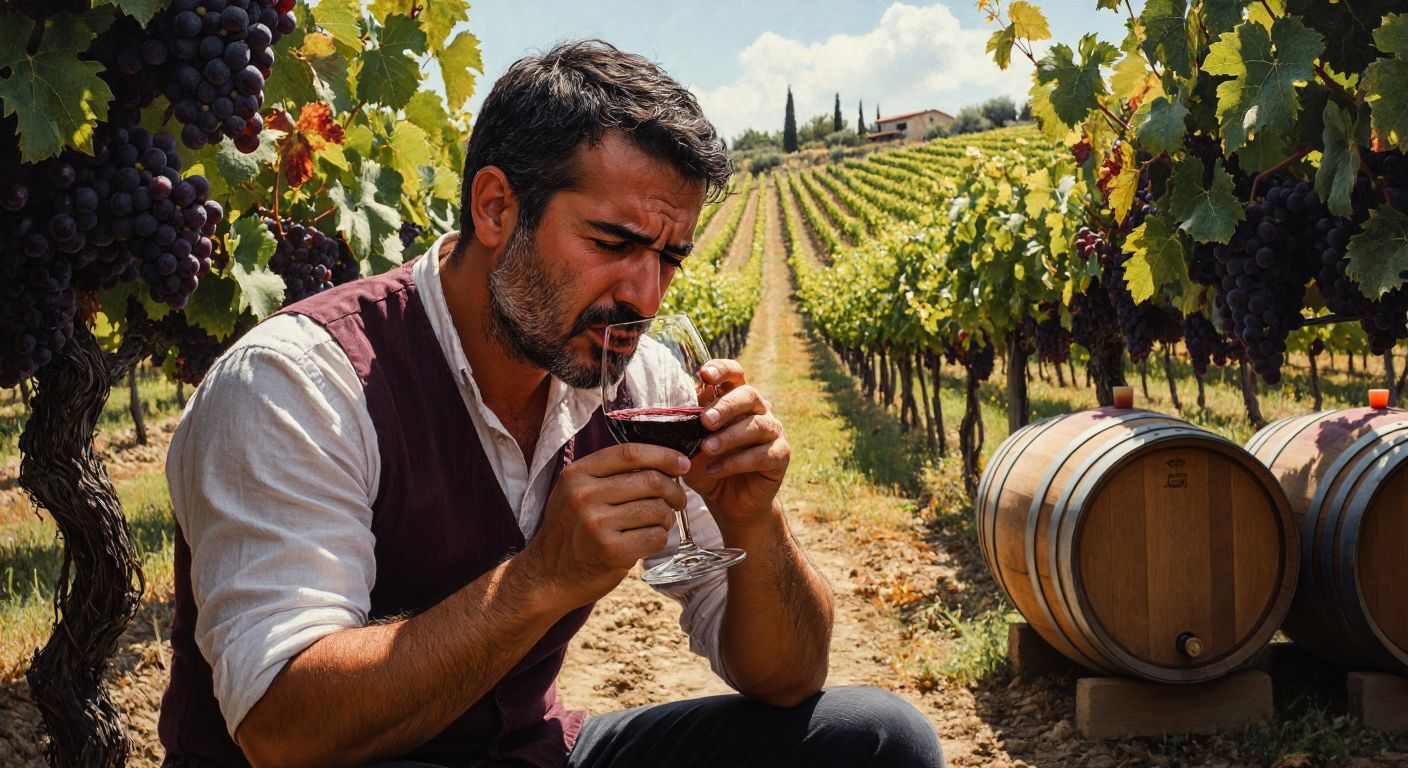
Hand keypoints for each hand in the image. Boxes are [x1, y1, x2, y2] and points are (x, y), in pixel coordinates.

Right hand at [518, 443, 687, 608]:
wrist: (547, 576)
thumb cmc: (571, 531)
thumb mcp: (575, 492)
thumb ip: (609, 475)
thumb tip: (664, 462)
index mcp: (577, 474)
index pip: (630, 453)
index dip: (663, 455)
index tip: (682, 463)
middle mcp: (584, 495)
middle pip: (650, 480)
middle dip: (674, 490)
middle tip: (678, 501)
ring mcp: (596, 524)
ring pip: (657, 510)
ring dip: (667, 518)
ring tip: (658, 524)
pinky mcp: (610, 551)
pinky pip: (655, 537)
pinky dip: (659, 539)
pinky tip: (647, 541)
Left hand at [685, 359, 789, 528]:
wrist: (729, 503)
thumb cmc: (708, 466)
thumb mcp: (691, 444)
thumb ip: (688, 423)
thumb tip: (677, 403)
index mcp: (736, 399)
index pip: (734, 373)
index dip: (721, 369)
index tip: (705, 374)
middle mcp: (758, 410)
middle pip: (749, 394)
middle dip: (726, 406)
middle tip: (705, 421)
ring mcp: (773, 431)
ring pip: (757, 425)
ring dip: (729, 437)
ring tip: (707, 449)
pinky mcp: (780, 455)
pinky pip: (762, 454)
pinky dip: (735, 463)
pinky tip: (715, 470)